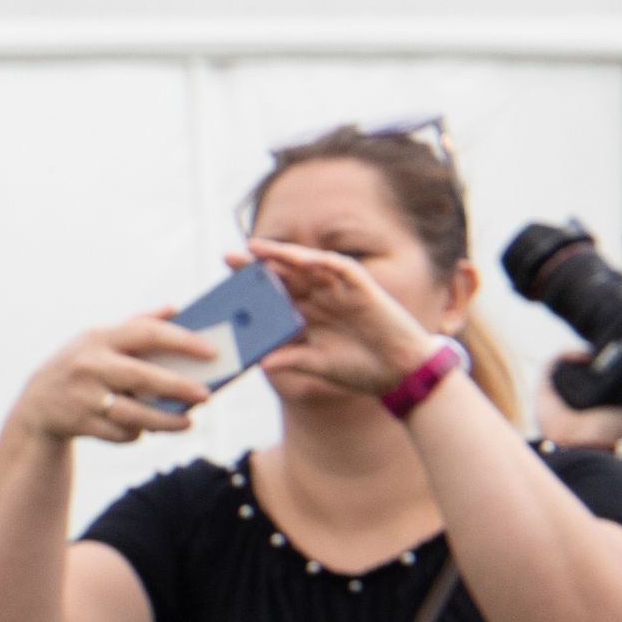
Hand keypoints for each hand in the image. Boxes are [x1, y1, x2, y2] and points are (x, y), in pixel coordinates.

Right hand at [5, 311, 221, 454]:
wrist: (37, 402)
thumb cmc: (79, 364)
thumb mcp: (98, 338)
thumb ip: (136, 322)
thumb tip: (175, 308)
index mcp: (99, 337)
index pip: (148, 333)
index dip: (183, 341)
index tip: (212, 352)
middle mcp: (89, 365)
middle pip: (143, 377)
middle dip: (178, 387)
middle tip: (207, 395)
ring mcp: (83, 397)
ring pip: (133, 413)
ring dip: (164, 421)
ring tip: (188, 423)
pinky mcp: (80, 424)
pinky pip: (118, 433)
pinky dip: (136, 433)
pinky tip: (145, 429)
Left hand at [245, 239, 450, 394]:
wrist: (399, 373)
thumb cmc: (359, 370)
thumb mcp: (317, 364)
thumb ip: (291, 359)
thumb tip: (260, 362)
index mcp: (306, 316)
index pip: (273, 297)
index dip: (251, 290)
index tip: (222, 288)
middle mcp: (320, 299)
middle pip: (284, 276)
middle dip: (258, 266)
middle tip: (227, 257)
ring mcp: (340, 291)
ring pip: (307, 266)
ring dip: (283, 255)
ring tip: (256, 248)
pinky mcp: (363, 287)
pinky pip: (340, 267)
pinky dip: (320, 261)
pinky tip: (300, 258)